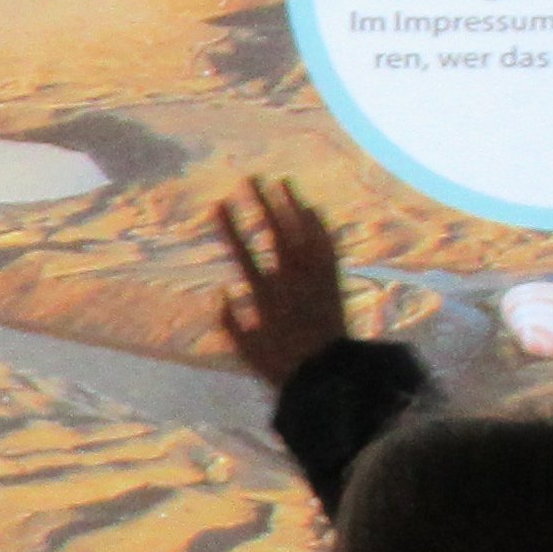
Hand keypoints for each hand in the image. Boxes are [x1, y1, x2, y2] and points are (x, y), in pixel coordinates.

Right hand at [214, 175, 349, 387]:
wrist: (329, 373)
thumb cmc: (284, 366)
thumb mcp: (248, 351)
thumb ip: (232, 322)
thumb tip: (224, 293)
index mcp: (265, 295)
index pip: (243, 252)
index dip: (231, 227)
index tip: (220, 204)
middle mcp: (291, 279)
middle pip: (275, 233)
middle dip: (262, 203)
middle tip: (250, 177)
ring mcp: (314, 277)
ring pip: (303, 233)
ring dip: (291, 205)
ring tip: (281, 180)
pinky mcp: (332, 280)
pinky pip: (326, 246)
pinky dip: (319, 226)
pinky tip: (312, 208)